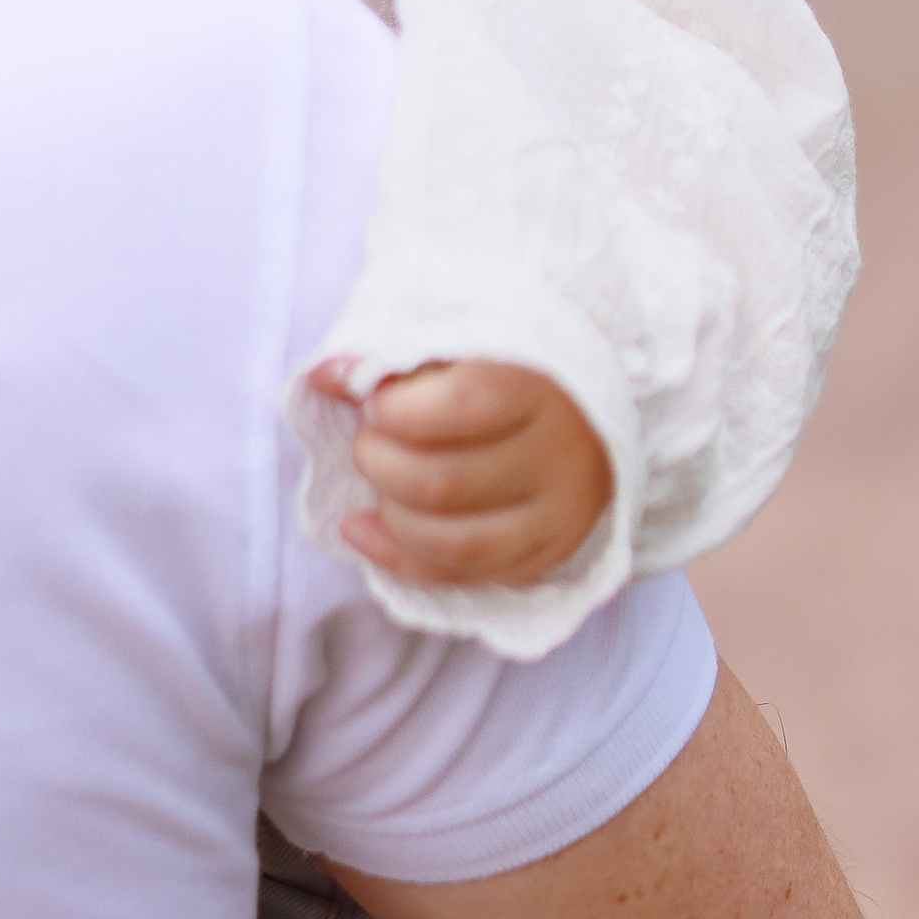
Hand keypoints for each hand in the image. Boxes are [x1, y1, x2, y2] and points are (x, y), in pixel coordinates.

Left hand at [316, 359, 614, 588]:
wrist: (594, 408)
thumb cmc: (515, 365)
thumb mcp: (467, 342)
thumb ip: (400, 355)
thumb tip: (324, 375)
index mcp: (541, 386)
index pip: (465, 405)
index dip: (400, 409)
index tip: (372, 400)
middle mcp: (557, 456)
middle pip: (447, 483)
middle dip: (381, 464)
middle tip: (366, 440)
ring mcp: (555, 514)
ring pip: (453, 542)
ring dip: (389, 515)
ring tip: (372, 481)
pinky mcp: (545, 552)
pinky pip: (462, 576)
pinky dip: (397, 558)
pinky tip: (360, 529)